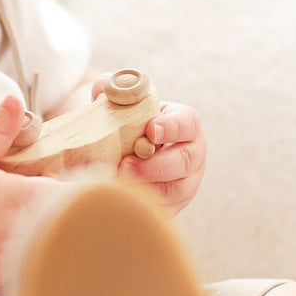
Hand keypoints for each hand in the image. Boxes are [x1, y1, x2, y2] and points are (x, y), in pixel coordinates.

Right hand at [0, 96, 57, 292]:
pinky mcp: (4, 278)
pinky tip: (14, 248)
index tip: (72, 188)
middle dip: (67, 215)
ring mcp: (14, 256)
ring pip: (51, 248)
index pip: (73, 194)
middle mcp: (23, 228)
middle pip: (68, 223)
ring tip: (34, 228)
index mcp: (21, 195)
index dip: (78, 192)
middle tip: (56, 208)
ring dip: (48, 237)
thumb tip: (16, 102)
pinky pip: (29, 267)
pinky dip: (28, 257)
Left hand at [91, 75, 207, 216]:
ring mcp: (186, 182)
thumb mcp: (123, 103)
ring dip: (148, 188)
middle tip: (125, 166)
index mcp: (184, 124)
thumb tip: (103, 86)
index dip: (172, 127)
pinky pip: (165, 209)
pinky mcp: (174, 205)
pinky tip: (122, 199)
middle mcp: (192, 153)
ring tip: (119, 183)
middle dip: (156, 166)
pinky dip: (144, 205)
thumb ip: (112, 89)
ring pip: (177, 190)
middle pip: (186, 161)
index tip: (150, 131)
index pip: (187, 122)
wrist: (125, 154)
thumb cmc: (129, 124)